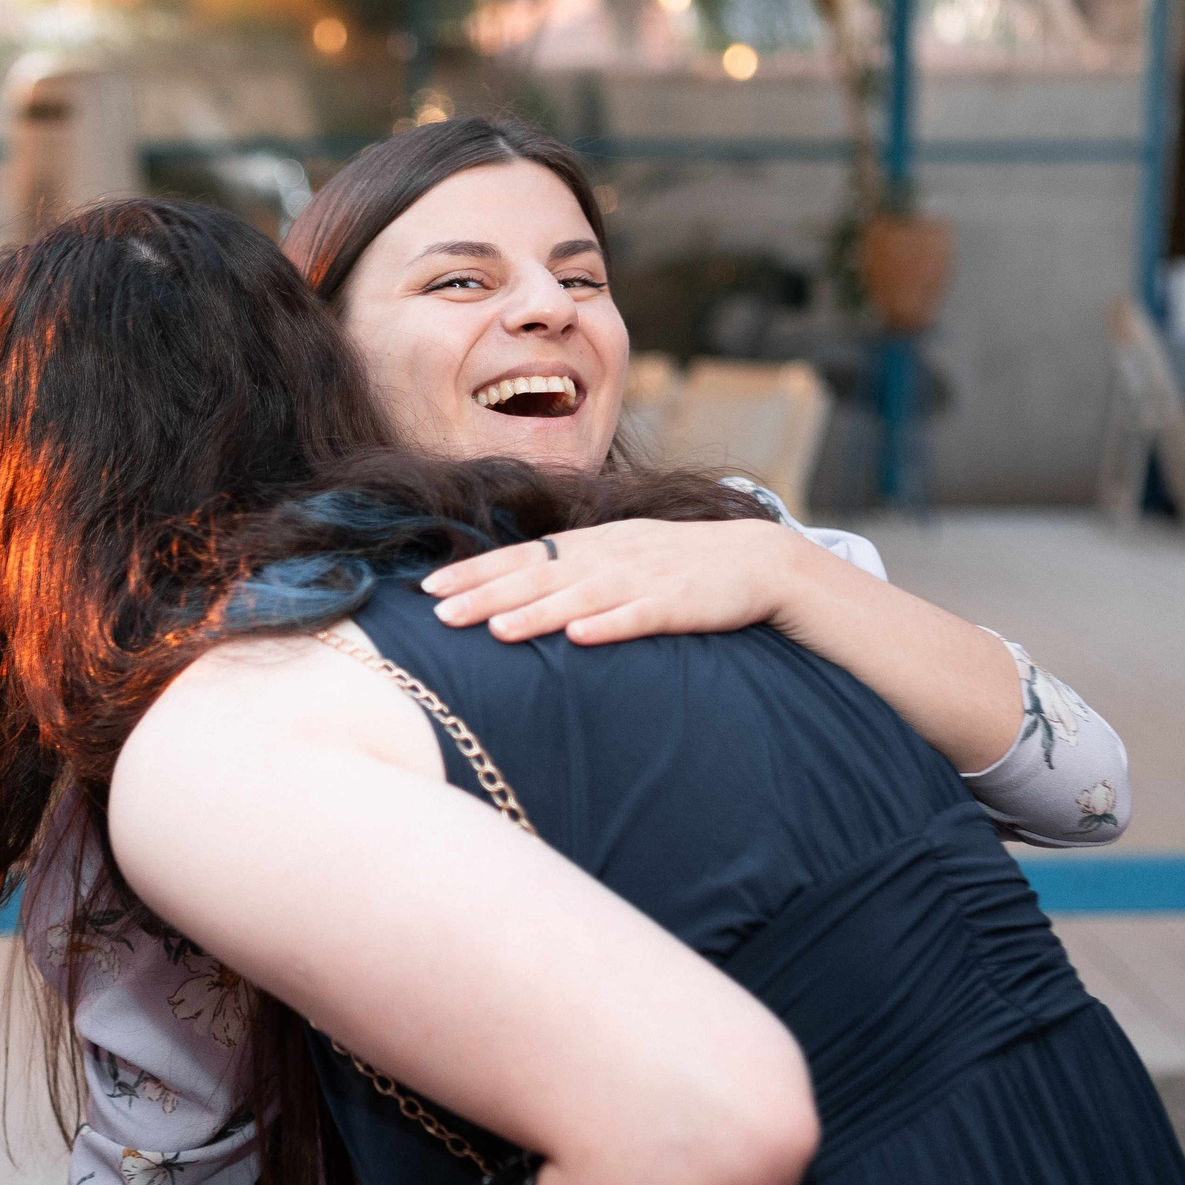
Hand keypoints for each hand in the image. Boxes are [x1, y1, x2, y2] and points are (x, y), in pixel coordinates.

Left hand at [420, 518, 813, 646]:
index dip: (474, 572)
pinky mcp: (679, 603)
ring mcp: (644, 578)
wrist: (757, 560)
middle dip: (487, 595)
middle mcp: (609, 557)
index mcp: (592, 545)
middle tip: (438, 614)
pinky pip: (639, 616)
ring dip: (537, 613)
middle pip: (539, 575)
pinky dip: (609, 625)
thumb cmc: (678, 564)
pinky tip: (579, 638)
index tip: (426, 589)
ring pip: (580, 597)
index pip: (521, 557)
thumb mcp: (620, 556)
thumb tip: (514, 587)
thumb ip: (572, 569)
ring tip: (495, 632)